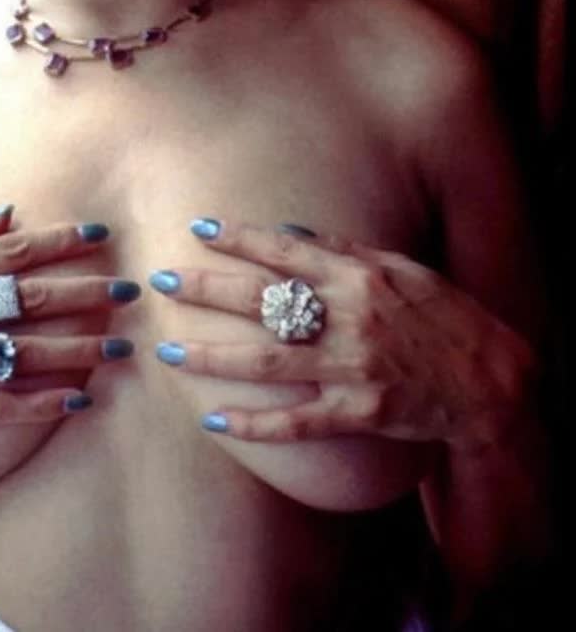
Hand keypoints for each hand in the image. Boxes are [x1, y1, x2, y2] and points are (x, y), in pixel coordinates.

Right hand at [0, 211, 135, 435]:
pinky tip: (75, 399)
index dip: (60, 241)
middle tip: (129, 293)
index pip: (12, 250)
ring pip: (22, 352)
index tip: (102, 236)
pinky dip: (38, 403)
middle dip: (85, 294)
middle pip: (29, 298)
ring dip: (76, 350)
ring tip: (118, 348)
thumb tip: (7, 211)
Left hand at [149, 220, 537, 452]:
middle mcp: (351, 317)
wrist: (492, 382)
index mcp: (359, 276)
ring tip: (169, 354)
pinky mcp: (361, 413)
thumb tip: (291, 229)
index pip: (286, 250)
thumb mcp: (402, 268)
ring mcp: (354, 368)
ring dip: (215, 359)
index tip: (198, 229)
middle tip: (159, 282)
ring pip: (270, 362)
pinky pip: (299, 422)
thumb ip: (345, 249)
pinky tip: (217, 422)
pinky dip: (258, 424)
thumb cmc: (445, 317)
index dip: (239, 238)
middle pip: (265, 300)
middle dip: (207, 289)